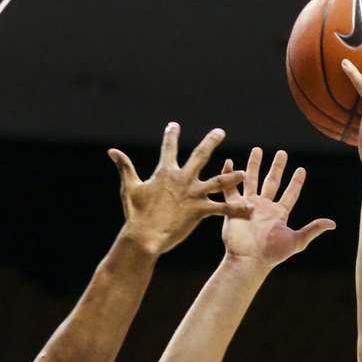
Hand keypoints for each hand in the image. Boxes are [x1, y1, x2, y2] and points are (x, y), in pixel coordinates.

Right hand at [108, 123, 251, 255]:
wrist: (144, 235)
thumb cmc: (136, 213)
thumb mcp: (130, 187)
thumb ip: (125, 167)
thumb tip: (112, 151)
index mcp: (165, 173)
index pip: (169, 148)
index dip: (171, 136)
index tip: (174, 125)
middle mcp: (182, 179)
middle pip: (200, 155)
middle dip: (211, 142)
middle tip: (220, 132)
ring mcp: (192, 194)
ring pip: (217, 181)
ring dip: (231, 176)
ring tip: (244, 172)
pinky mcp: (199, 210)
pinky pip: (221, 208)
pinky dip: (235, 209)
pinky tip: (249, 209)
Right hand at [218, 147, 334, 267]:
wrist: (249, 259)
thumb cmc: (272, 253)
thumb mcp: (297, 241)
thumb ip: (312, 229)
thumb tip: (333, 224)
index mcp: (278, 214)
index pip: (290, 194)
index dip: (296, 182)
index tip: (301, 169)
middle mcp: (263, 207)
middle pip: (272, 182)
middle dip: (277, 167)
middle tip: (282, 152)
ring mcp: (247, 206)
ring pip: (251, 180)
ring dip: (254, 165)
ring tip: (257, 150)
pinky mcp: (233, 208)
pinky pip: (229, 189)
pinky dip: (228, 175)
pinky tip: (229, 162)